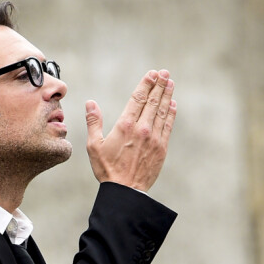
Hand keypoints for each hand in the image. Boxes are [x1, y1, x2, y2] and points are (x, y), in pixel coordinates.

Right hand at [85, 69, 175, 191]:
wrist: (126, 191)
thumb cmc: (107, 169)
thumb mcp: (94, 146)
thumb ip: (94, 122)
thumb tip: (90, 103)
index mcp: (125, 126)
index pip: (138, 98)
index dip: (146, 84)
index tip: (151, 74)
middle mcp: (142, 129)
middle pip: (153, 101)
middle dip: (159, 85)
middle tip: (164, 73)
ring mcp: (154, 138)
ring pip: (162, 111)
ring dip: (167, 96)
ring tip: (170, 83)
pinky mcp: (161, 148)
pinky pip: (168, 126)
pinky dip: (171, 113)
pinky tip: (172, 105)